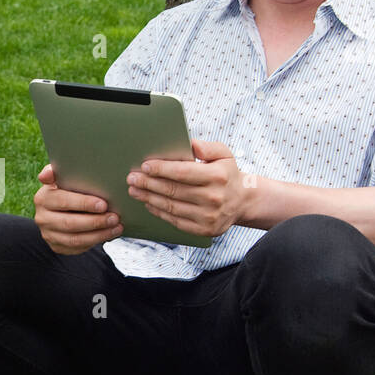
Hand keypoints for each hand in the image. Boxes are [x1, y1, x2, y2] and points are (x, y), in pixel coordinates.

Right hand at [33, 163, 122, 253]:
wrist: (58, 209)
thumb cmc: (66, 189)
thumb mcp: (61, 178)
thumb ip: (55, 172)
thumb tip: (45, 175)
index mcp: (43, 198)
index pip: (63, 201)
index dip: (84, 204)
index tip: (104, 204)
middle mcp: (42, 218)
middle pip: (70, 223)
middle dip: (95, 221)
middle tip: (115, 217)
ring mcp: (48, 234)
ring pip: (75, 239)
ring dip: (99, 234)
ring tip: (116, 227)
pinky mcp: (56, 246)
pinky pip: (77, 248)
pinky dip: (95, 242)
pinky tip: (109, 234)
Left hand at [125, 139, 251, 236]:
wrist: (242, 202)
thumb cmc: (227, 174)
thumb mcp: (224, 154)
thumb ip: (207, 147)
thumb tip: (189, 144)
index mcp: (217, 176)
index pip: (183, 172)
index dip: (161, 169)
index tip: (145, 166)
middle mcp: (213, 198)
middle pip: (173, 190)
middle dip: (148, 183)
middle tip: (132, 178)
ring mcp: (208, 216)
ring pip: (171, 206)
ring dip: (149, 198)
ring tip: (134, 190)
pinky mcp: (203, 230)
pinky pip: (175, 220)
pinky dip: (159, 212)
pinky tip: (148, 203)